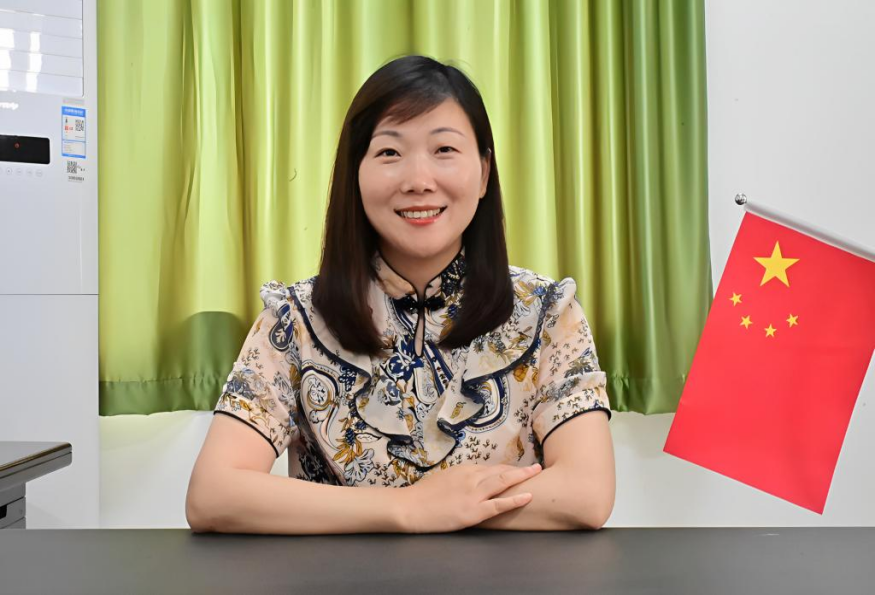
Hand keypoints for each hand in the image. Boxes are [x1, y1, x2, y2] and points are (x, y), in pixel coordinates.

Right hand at [397, 463, 541, 532]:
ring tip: (537, 474)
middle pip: (501, 472)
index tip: (519, 469)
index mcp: (464, 470)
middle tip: (537, 467)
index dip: (508, 469)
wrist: (410, 507)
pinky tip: (528, 496)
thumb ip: (460, 478)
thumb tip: (471, 480)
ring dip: (522, 477)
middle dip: (520, 470)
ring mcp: (473, 494)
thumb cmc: (422, 495)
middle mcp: (472, 478)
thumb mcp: (444, 479)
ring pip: (503, 482)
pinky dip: (515, 500)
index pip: (491, 468)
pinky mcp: (473, 511)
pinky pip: (498, 504)